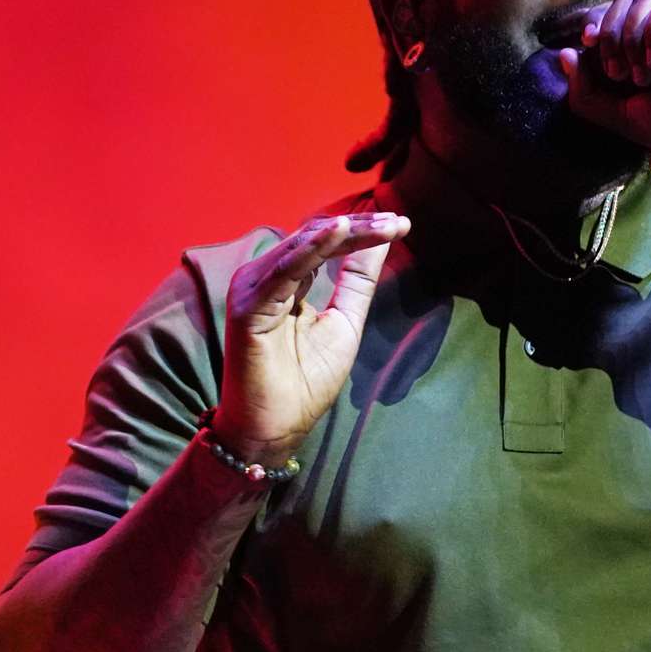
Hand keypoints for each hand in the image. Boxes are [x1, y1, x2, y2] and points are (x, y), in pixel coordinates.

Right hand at [211, 212, 409, 467]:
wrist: (275, 428)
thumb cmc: (306, 381)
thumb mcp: (345, 321)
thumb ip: (358, 279)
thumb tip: (383, 238)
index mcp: (287, 278)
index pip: (326, 242)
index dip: (363, 231)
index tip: (403, 225)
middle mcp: (266, 276)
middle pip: (315, 236)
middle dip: (360, 227)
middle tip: (399, 223)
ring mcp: (253, 287)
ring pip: (304, 245)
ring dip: (345, 232)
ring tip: (382, 226)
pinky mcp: (247, 305)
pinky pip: (285, 268)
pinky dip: (312, 247)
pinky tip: (339, 231)